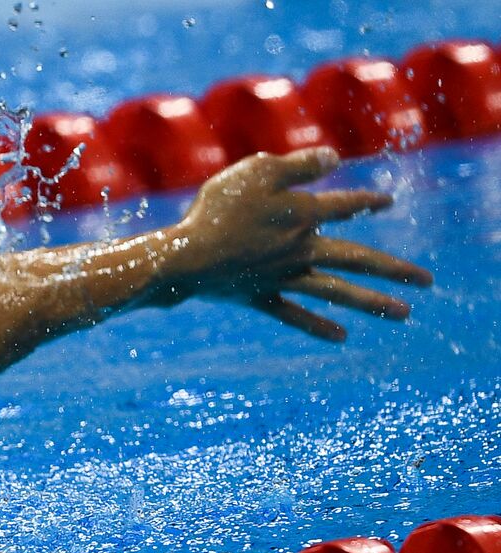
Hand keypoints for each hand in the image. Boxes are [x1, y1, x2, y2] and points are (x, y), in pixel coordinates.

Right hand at [158, 147, 431, 340]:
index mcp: (303, 215)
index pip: (344, 206)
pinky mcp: (258, 296)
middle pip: (356, 258)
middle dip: (394, 269)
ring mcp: (282, 277)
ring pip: (336, 291)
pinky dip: (317, 325)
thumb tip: (336, 157)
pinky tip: (341, 336)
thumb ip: (300, 165)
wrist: (185, 257)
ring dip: (372, 302)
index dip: (366, 202)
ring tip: (404, 314)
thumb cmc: (217, 209)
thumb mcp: (258, 172)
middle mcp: (301, 250)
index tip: (386, 203)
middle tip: (428, 282)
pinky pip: (294, 314)